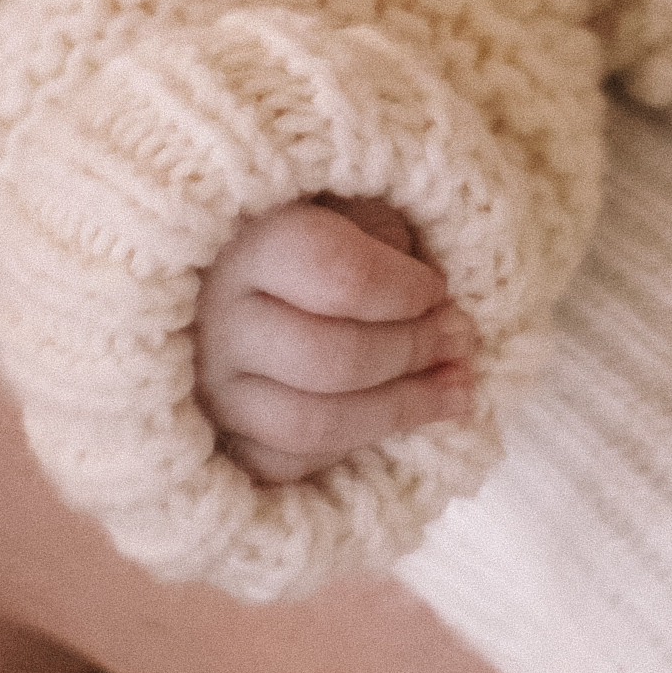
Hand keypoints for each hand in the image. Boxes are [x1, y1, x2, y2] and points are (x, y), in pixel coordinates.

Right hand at [194, 195, 474, 483]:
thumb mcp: (349, 207)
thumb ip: (388, 241)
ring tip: (457, 391)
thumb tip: (443, 310)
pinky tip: (393, 419)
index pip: (334, 273)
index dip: (404, 289)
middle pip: (329, 358)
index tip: (438, 289)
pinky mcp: (219, 438)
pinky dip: (351, 447)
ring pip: (311, 424)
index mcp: (248, 241)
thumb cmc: (314, 232)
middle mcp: (216, 318)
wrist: (236, 276)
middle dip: (412, 352)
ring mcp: (211, 387)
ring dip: (400, 411)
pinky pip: (288, 465)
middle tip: (460, 339)